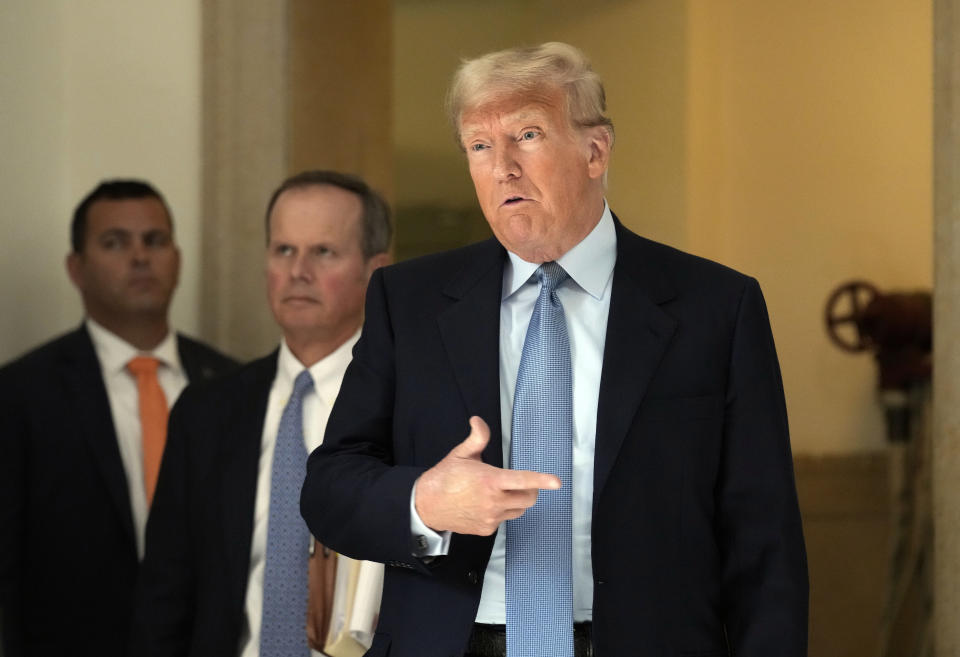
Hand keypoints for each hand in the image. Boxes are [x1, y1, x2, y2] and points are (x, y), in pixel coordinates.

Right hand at [414, 416, 561, 534]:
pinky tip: (487, 504)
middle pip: (529, 498)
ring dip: (517, 501)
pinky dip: (502, 512)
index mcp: (490, 480)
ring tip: (499, 493)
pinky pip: (505, 520)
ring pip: (519, 510)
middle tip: (520, 482)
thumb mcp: (461, 454)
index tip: (557, 482)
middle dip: (531, 489)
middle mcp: (493, 501)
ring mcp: (491, 517)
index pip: (523, 480)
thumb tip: (479, 421)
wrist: (426, 506)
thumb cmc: (444, 478)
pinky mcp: (487, 529)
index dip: (542, 480)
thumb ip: (477, 438)